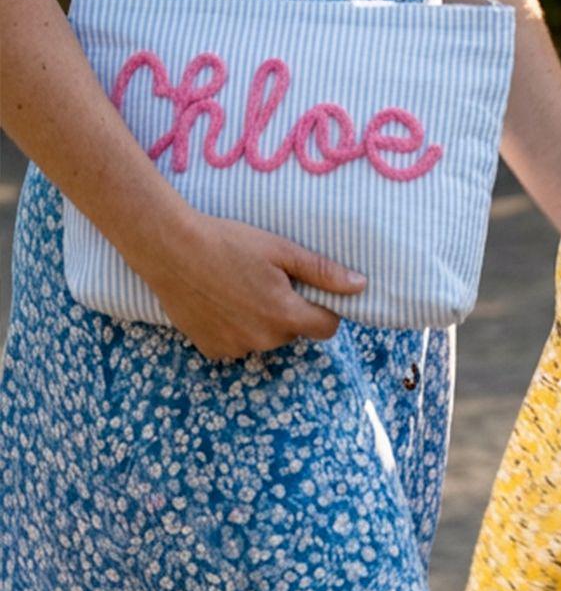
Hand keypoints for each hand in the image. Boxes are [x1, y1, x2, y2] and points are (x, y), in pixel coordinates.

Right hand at [139, 214, 364, 360]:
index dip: (323, 309)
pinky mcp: (211, 349)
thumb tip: (361, 287)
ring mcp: (236, 347)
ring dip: (259, 322)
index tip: (308, 291)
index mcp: (286, 316)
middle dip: (287, 312)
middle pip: (293, 332)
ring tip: (237, 289)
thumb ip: (323, 273)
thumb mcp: (282, 250)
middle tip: (263, 280)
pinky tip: (218, 303)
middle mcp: (264, 340)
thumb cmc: (228, 242)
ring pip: (264, 339)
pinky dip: (232, 329)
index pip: (327, 328)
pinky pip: (235, 344)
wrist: (169, 247)